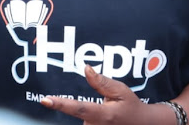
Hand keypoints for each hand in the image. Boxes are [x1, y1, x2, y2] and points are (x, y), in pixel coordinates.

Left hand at [41, 65, 170, 124]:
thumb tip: (86, 69)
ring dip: (90, 114)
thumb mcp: (121, 91)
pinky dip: (92, 119)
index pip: (78, 108)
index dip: (61, 104)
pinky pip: (87, 123)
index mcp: (103, 115)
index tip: (45, 100)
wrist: (143, 124)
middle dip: (87, 106)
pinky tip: (107, 118)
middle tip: (108, 106)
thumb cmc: (131, 106)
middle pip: (79, 113)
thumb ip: (102, 82)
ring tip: (111, 113)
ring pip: (83, 119)